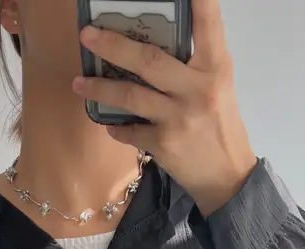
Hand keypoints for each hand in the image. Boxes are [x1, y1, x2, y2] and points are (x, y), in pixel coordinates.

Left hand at [74, 0, 257, 215]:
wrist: (226, 174)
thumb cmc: (219, 123)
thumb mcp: (216, 85)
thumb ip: (193, 63)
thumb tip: (152, 44)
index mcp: (215, 67)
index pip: (207, 24)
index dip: (198, 0)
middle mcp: (197, 89)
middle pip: (149, 61)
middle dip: (113, 46)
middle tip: (87, 35)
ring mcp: (178, 118)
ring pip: (131, 97)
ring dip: (100, 89)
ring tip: (78, 82)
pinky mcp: (164, 144)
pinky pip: (130, 131)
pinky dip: (116, 127)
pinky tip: (108, 123)